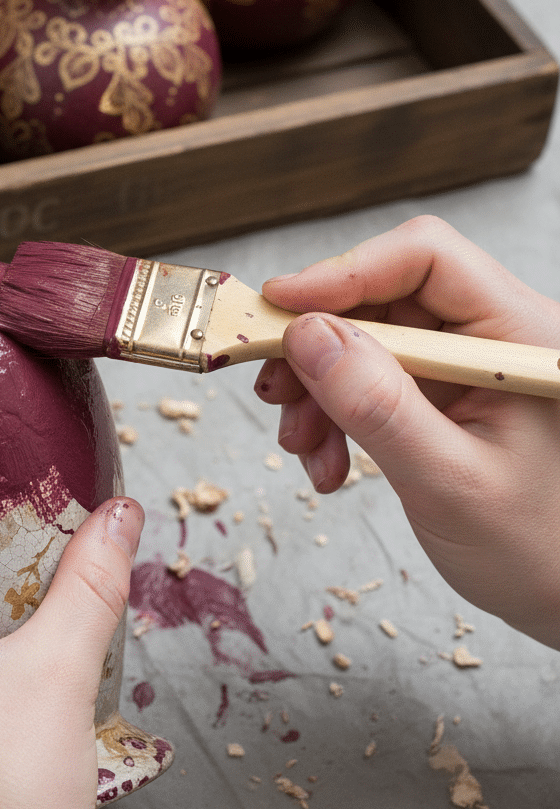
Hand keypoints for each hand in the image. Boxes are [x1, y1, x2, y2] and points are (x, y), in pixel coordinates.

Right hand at [253, 215, 559, 648]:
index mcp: (518, 335)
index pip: (424, 258)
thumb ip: (378, 404)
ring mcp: (461, 366)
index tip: (278, 307)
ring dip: (317, 389)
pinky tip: (329, 460)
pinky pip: (365, 380)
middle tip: (275, 390)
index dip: (343, 272)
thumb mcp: (449, 481)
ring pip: (362, 340)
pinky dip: (332, 415)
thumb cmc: (542, 550)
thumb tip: (306, 334)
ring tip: (305, 445)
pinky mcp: (438, 394)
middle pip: (379, 298)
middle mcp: (489, 337)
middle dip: (316, 347)